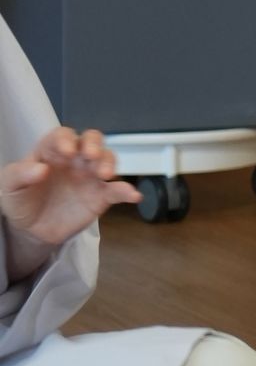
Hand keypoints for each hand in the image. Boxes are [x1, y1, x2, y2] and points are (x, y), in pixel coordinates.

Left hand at [0, 127, 138, 266]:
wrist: (31, 230)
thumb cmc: (20, 200)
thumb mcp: (9, 186)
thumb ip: (20, 174)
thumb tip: (40, 168)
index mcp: (52, 151)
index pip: (63, 135)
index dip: (66, 139)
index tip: (66, 152)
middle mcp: (75, 159)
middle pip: (91, 140)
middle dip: (94, 144)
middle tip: (91, 156)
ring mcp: (90, 176)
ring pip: (107, 159)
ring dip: (110, 163)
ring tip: (106, 175)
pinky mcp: (100, 196)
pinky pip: (117, 190)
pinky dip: (127, 191)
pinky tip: (133, 195)